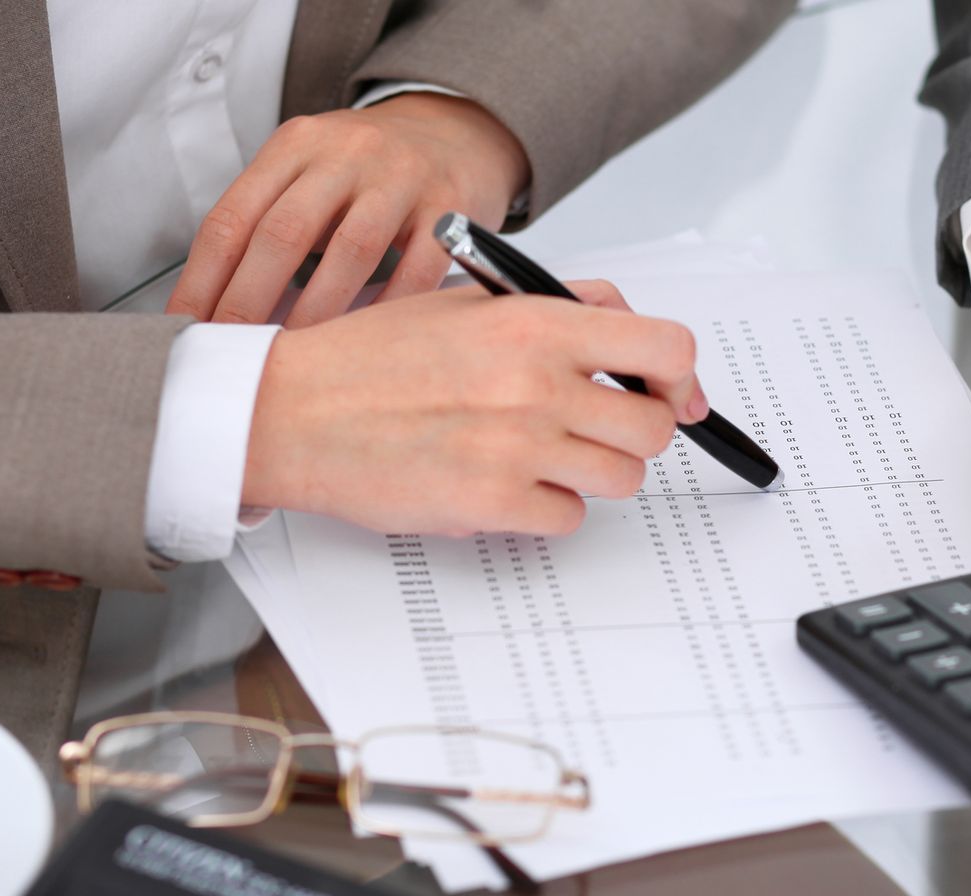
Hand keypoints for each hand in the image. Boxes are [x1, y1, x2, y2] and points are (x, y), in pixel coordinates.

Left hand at [167, 93, 528, 328]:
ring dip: (316, 309)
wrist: (456, 132)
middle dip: (248, 298)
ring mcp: (401, 178)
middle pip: (283, 232)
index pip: (234, 215)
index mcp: (296, 145)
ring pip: (350, 250)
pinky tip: (366, 337)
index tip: (187, 324)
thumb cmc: (370, 168)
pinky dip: (389, 308)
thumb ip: (272, 220)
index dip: (204, 277)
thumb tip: (226, 306)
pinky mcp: (450, 208)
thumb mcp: (311, 170)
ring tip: (294, 351)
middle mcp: (345, 154)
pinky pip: (418, 268)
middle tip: (231, 346)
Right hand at [243, 281, 708, 535]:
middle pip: (654, 428)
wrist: (290, 410)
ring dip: (590, 473)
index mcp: (536, 322)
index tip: (673, 395)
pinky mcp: (493, 504)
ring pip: (621, 478)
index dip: (680, 378)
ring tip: (537, 457)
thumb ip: (561, 308)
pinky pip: (569, 518)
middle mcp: (536, 383)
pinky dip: (547, 510)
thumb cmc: (374, 358)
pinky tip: (504, 485)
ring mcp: (518, 447)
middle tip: (590, 431)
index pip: (667, 348)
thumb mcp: (471, 302)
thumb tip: (639, 340)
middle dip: (631, 434)